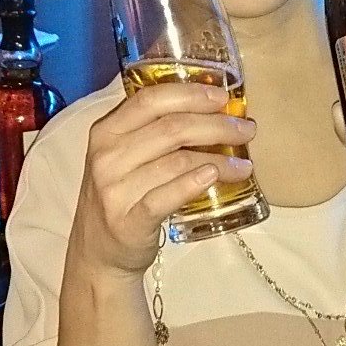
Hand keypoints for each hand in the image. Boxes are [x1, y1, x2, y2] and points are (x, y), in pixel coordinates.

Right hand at [71, 82, 255, 277]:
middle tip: (246, 130)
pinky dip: (193, 183)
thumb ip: (154, 131)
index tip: (223, 97)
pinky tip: (214, 176)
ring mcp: (115, 189)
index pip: (150, 100)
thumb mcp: (124, 155)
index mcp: (107, 130)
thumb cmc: (122, 194)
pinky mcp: (128, 220)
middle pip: (171, 128)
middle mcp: (107, 156)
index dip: (190, 94)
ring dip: (219, 159)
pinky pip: (167, 195)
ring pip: (177, 161)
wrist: (99, 251)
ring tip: (244, 164)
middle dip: (217, 125)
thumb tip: (215, 110)